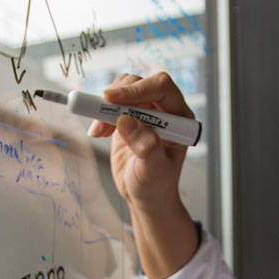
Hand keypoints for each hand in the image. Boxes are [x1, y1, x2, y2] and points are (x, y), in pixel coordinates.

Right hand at [88, 72, 192, 211]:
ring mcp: (146, 112)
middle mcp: (165, 110)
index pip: (162, 88)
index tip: (111, 98)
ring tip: (100, 131)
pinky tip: (98, 132)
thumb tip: (126, 121)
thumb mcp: (153, 170)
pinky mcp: (129, 116)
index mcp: (180, 118)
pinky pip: (112, 102)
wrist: (145, 195)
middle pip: (141, 83)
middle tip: (100, 114)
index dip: (137, 89)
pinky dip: (100, 113)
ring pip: (125, 88)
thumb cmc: (156, 185)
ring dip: (106, 105)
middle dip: (118, 96)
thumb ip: (145, 146)